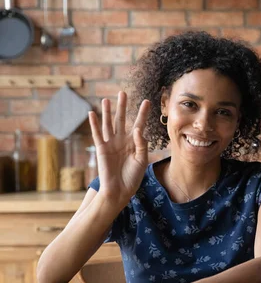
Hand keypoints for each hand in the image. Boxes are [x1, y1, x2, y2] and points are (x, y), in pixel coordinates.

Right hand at [89, 91, 149, 205]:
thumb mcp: (142, 160)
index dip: (142, 113)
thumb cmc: (133, 177)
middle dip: (122, 107)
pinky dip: (94, 124)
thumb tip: (137, 129)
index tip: (146, 101)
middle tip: (123, 92)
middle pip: (122, 120)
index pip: (139, 124)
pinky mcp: (101, 149)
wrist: (120, 190)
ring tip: (107, 99)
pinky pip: (97, 134)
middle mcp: (122, 140)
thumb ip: (142, 144)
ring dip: (107, 112)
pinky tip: (92, 113)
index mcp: (134, 143)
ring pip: (109, 124)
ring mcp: (111, 144)